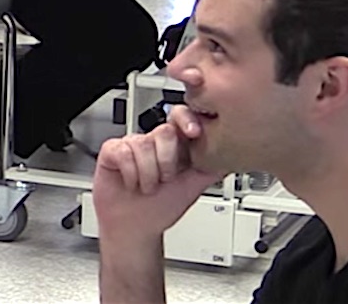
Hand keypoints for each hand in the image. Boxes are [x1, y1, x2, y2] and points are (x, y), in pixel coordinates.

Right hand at [92, 106, 221, 239]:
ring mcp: (131, 145)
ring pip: (143, 144)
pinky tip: (131, 182)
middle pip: (164, 131)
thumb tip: (235, 157)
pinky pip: (123, 153)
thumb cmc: (160, 209)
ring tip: (147, 186)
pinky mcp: (111, 151)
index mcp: (173, 146)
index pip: (181, 119)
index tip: (194, 132)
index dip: (187, 120)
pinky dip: (131, 174)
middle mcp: (152, 142)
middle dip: (167, 162)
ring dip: (148, 174)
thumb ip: (212, 168)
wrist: (134, 228)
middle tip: (164, 179)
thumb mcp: (194, 187)